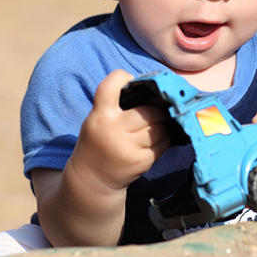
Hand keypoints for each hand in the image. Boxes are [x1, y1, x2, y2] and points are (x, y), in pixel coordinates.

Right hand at [68, 70, 170, 192]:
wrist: (92, 179)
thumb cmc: (99, 140)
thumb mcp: (98, 119)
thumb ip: (118, 104)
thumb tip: (154, 90)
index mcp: (100, 115)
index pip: (111, 85)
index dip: (124, 77)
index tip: (132, 82)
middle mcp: (113, 130)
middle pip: (148, 111)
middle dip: (156, 110)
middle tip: (155, 111)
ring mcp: (128, 148)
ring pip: (159, 128)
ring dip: (161, 125)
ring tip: (154, 127)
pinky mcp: (141, 161)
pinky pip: (163, 143)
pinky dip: (164, 139)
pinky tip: (155, 141)